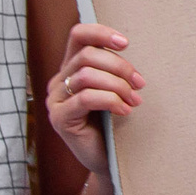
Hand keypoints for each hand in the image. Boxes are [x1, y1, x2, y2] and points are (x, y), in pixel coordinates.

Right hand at [46, 23, 141, 172]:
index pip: (78, 36)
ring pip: (87, 76)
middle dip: (119, 66)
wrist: (109, 161)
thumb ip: (113, 70)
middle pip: (87, 55)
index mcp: (71, 68)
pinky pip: (85, 98)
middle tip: (140, 84)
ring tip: (134, 100)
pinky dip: (110, 101)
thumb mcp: (114, 90)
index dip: (100, 33)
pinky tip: (124, 111)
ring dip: (117, 86)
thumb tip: (126, 47)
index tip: (125, 43)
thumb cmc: (114, 124)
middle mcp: (58, 81)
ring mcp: (55, 100)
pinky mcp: (59, 119)